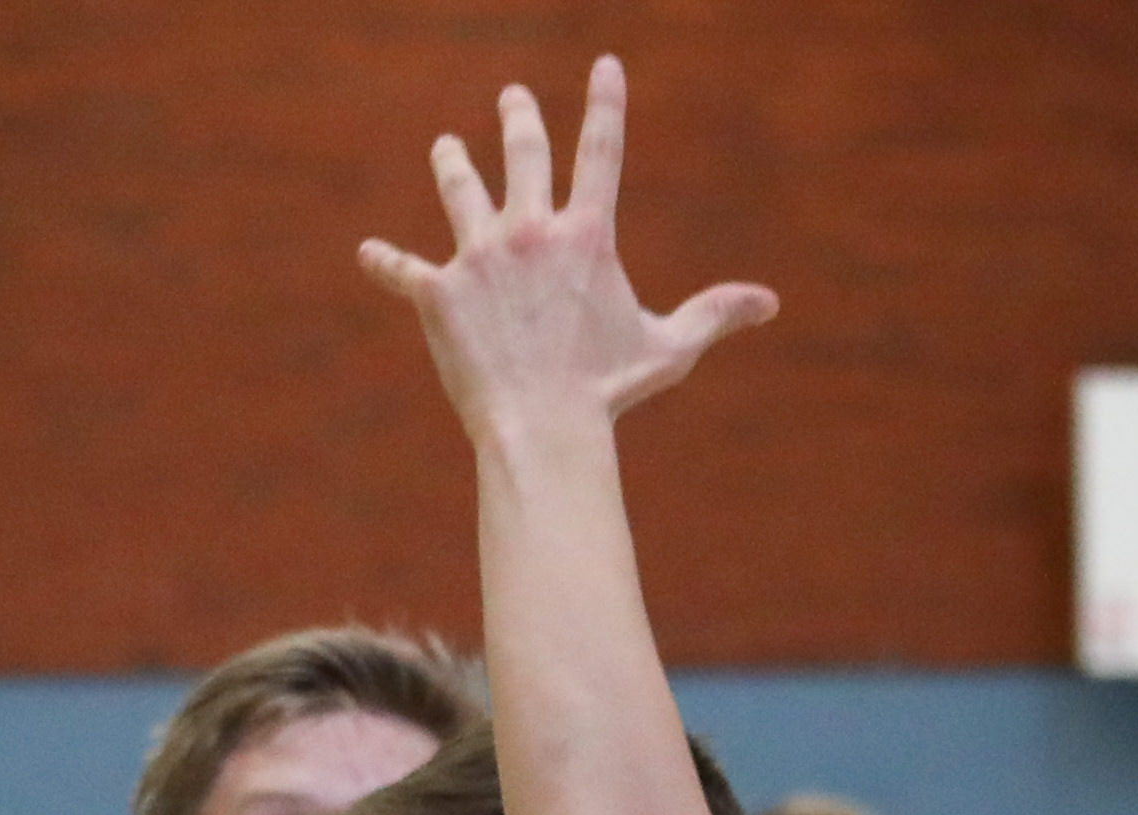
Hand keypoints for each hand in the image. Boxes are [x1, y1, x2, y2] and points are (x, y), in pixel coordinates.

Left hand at [361, 57, 776, 436]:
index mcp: (586, 234)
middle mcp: (530, 229)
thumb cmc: (608, 392)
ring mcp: (479, 256)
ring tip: (446, 148)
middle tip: (514, 100)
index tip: (605, 65)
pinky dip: (384, 263)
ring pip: (459, 191)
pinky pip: (403, 270)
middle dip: (518, 120)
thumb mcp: (668, 347)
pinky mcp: (438, 292)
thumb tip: (770, 302)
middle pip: (523, 154)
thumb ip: (713, 313)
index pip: (602, 151)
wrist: (542, 425)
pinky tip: (367, 253)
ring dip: (452, 164)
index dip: (606, 103)